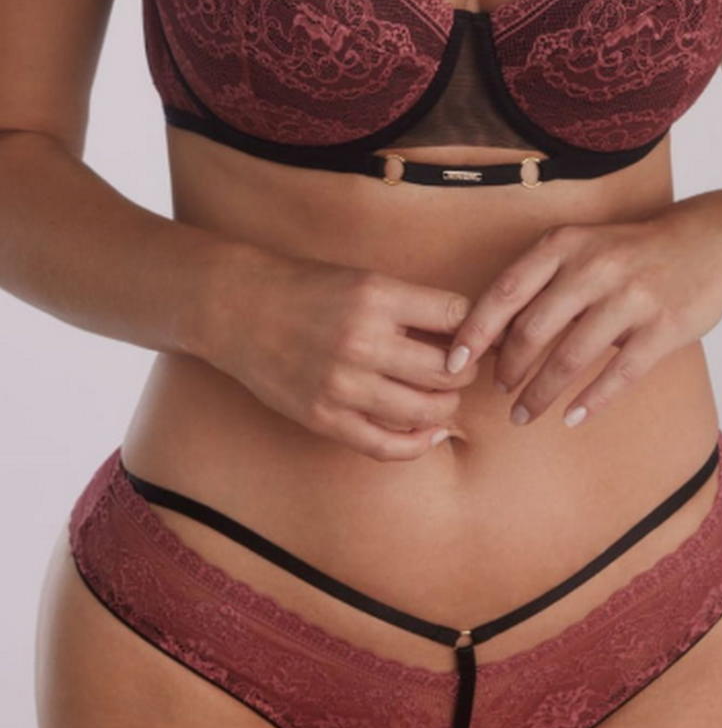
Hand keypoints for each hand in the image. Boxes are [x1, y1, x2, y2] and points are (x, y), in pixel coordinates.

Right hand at [197, 247, 476, 460]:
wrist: (237, 309)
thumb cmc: (306, 291)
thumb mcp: (362, 280)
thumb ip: (410, 308)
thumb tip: (469, 335)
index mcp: (376, 297)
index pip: (457, 317)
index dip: (477, 331)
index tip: (477, 339)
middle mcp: (362, 342)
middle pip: (448, 370)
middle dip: (466, 372)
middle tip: (463, 371)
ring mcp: (342, 385)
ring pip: (426, 411)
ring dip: (446, 407)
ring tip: (443, 398)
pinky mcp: (325, 418)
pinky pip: (387, 446)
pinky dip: (419, 444)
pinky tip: (429, 433)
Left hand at [444, 208, 721, 427]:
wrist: (713, 240)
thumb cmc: (631, 253)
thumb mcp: (582, 247)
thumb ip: (540, 284)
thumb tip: (485, 337)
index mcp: (565, 245)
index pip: (505, 292)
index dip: (474, 331)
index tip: (453, 363)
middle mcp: (595, 266)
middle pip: (532, 330)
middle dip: (508, 369)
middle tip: (498, 392)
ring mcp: (632, 297)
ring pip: (570, 358)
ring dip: (540, 394)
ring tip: (523, 416)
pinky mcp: (665, 327)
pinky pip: (619, 374)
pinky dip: (590, 401)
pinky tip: (571, 418)